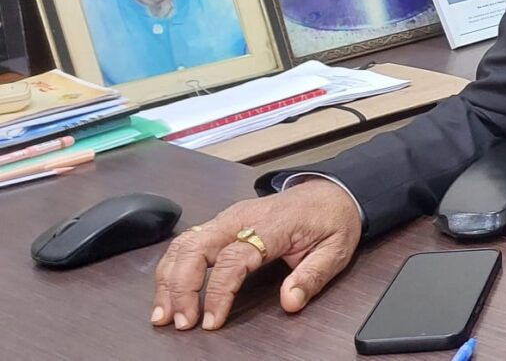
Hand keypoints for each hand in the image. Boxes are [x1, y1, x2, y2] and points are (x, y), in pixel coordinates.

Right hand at [151, 177, 362, 330]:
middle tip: (180, 322)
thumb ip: (312, 277)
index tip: (210, 320)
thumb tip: (290, 302)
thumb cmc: (330, 220)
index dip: (218, 292)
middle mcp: (243, 218)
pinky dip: (173, 266)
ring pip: (186, 243)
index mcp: (271, 225)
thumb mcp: (334, 251)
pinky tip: (167, 290)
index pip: (234, 259)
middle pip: (197, 247)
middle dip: (181, 286)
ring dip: (169, 278)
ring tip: (163, 313)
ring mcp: (229, 217)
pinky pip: (189, 241)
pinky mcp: (224, 221)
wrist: (332, 192)